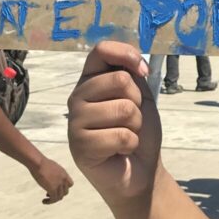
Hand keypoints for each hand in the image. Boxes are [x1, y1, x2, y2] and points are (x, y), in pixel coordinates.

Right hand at [30, 157, 72, 203]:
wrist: (39, 163)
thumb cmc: (42, 163)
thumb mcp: (52, 167)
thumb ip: (54, 173)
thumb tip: (50, 175)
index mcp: (64, 174)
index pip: (70, 184)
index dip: (63, 188)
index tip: (56, 188)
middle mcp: (63, 180)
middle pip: (65, 192)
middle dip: (58, 194)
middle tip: (49, 194)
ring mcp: (59, 184)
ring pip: (60, 197)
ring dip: (53, 200)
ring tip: (46, 200)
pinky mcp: (52, 189)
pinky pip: (53, 199)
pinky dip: (49, 202)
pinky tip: (43, 201)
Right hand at [67, 42, 160, 207]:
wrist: (140, 169)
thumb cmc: (138, 130)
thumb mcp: (141, 96)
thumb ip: (134, 74)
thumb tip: (136, 64)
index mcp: (91, 80)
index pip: (101, 50)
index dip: (127, 55)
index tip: (143, 71)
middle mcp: (78, 97)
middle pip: (120, 80)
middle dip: (138, 102)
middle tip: (132, 120)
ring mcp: (75, 122)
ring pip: (124, 109)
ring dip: (136, 126)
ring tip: (126, 136)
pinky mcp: (79, 146)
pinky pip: (121, 135)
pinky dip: (130, 144)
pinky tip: (119, 151)